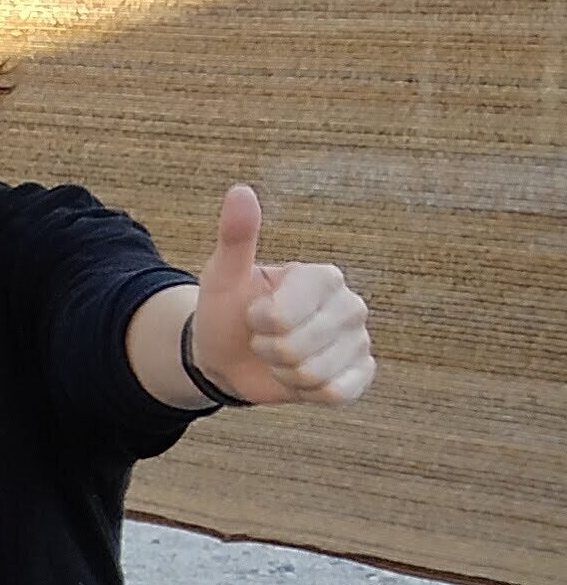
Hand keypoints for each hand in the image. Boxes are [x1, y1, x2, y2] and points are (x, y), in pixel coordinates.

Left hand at [189, 185, 374, 405]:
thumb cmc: (228, 309)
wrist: (230, 355)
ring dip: (282, 372)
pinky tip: (298, 377)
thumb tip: (240, 190)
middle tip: (263, 338)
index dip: (259, 322)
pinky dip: (306, 392)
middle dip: (267, 350)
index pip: (284, 316)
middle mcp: (350, 305)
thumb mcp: (223, 274)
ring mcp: (359, 340)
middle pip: (297, 348)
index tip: (253, 312)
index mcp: (323, 277)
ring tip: (278, 356)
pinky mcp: (360, 373)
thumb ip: (237, 236)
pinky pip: (336, 394)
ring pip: (313, 374)